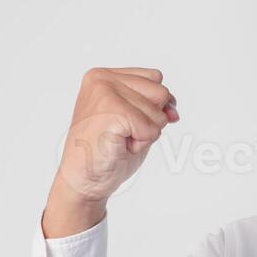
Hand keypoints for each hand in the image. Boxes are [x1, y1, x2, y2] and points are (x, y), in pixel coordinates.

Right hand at [42, 67, 177, 236]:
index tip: (127, 123)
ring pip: (158, 112)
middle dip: (150, 120)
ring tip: (118, 140)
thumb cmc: (108, 152)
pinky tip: (118, 146)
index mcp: (104, 75)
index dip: (154, 106)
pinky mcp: (111, 112)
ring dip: (145, 133)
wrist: (83, 181)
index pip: (156, 79)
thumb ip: (155, 105)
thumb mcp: (137, 119)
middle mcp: (102, 79)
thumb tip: (173, 111)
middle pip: (161, 93)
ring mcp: (105, 93)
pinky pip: (152, 129)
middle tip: (121, 133)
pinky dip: (141, 143)